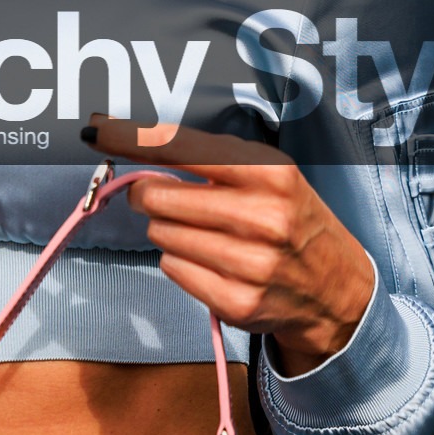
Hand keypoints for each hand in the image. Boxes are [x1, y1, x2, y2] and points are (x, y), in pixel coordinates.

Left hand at [87, 115, 375, 374]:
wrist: (337, 290)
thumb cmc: (292, 220)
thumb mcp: (269, 176)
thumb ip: (210, 160)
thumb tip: (135, 143)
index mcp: (270, 173)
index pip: (183, 148)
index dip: (132, 140)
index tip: (96, 132)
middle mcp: (264, 217)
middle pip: (158, 197)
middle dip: (150, 195)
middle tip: (162, 197)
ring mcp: (252, 264)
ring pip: (162, 234)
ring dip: (169, 230)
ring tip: (204, 232)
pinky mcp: (238, 302)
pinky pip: (172, 269)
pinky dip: (181, 262)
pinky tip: (210, 261)